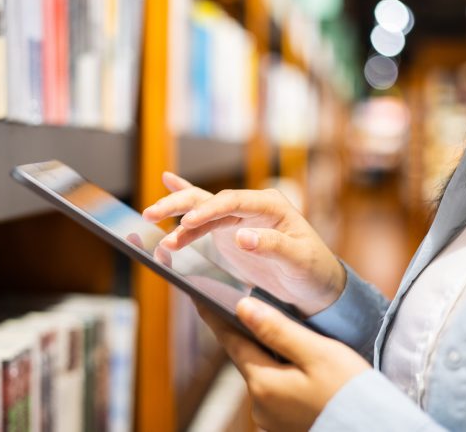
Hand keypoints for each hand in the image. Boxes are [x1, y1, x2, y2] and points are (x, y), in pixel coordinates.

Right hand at [143, 172, 344, 314]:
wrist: (315, 285)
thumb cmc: (313, 269)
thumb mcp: (299, 260)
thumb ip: (273, 246)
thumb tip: (241, 236)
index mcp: (270, 205)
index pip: (232, 202)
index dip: (207, 211)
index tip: (186, 224)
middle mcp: (252, 205)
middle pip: (210, 198)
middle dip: (180, 205)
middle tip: (153, 215)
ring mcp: (238, 217)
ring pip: (201, 207)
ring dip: (176, 217)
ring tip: (150, 224)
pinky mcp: (228, 231)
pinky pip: (203, 215)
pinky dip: (184, 206)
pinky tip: (167, 181)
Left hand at [197, 297, 369, 431]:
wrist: (376, 430)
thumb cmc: (351, 392)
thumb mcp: (317, 353)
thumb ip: (277, 330)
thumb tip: (243, 308)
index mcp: (263, 383)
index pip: (230, 341)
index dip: (214, 316)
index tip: (197, 296)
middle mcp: (259, 404)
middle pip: (246, 357)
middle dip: (247, 334)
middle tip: (244, 305)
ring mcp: (271, 418)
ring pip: (262, 373)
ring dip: (267, 354)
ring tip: (279, 331)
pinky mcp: (286, 425)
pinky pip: (276, 390)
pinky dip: (280, 372)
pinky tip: (296, 364)